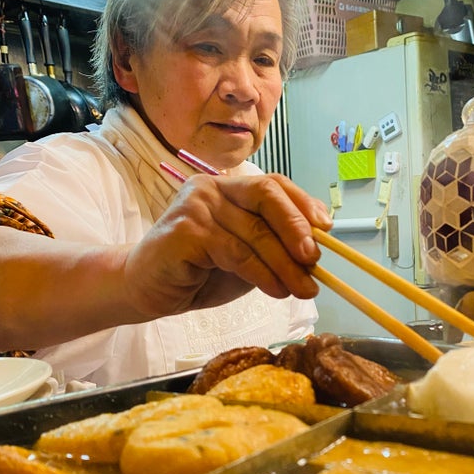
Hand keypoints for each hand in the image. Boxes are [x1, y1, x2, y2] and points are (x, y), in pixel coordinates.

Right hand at [124, 173, 332, 317]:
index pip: (273, 184)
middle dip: (297, 228)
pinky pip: (234, 252)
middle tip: (315, 260)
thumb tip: (316, 254)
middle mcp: (211, 188)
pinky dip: (260, 273)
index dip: (303, 204)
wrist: (146, 289)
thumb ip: (272, 247)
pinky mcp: (183, 231)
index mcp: (229, 188)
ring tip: (302, 289)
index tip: (327, 229)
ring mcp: (195, 206)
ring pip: (255, 232)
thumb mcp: (245, 257)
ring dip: (285, 264)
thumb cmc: (197, 272)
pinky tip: (275, 289)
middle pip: (267, 197)